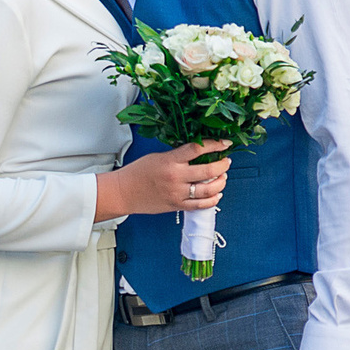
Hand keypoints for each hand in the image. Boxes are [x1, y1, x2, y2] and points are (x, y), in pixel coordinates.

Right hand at [94, 140, 230, 220]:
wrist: (123, 192)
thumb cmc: (138, 172)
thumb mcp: (158, 156)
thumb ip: (178, 156)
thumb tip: (200, 153)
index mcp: (170, 160)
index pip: (198, 148)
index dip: (216, 145)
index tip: (225, 143)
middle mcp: (176, 177)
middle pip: (209, 170)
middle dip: (223, 165)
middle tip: (226, 162)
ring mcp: (177, 193)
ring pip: (209, 189)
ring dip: (221, 182)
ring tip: (223, 177)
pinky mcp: (176, 206)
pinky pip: (200, 205)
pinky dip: (213, 200)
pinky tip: (217, 194)